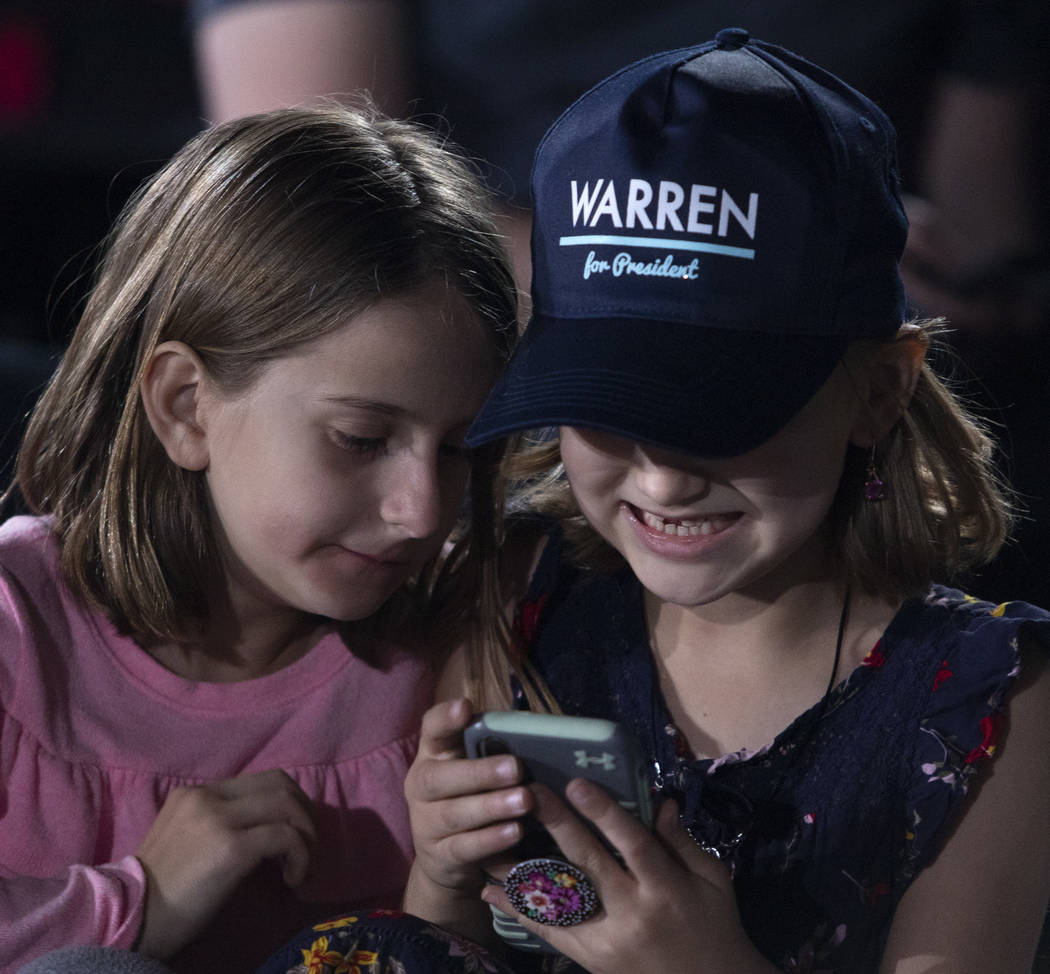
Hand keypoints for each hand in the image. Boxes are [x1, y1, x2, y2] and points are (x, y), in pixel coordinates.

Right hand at [135, 769, 315, 958]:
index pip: (260, 780)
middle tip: (310, 846)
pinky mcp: (231, 847)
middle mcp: (206, 797)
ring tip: (305, 866)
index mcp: (194, 793)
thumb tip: (268, 829)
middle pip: (280, 785)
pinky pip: (286, 838)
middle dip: (305, 814)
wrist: (129, 920)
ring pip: (287, 807)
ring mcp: (219, 819)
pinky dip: (301, 856)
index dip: (289, 802)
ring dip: (307, 836)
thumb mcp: (184, 839)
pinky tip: (293, 880)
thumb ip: (217, 822)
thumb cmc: (158, 891)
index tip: (297, 832)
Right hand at [402, 699, 532, 928]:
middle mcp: (421, 786)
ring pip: (454, 814)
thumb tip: (539, 734)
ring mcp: (425, 823)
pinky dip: (490, 840)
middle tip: (515, 768)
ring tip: (524, 801)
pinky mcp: (438, 856)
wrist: (446, 858)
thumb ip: (493, 751)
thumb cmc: (471, 797)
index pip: (431, 729)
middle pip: (439, 778)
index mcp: (433, 755)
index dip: (445, 718)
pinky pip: (464, 848)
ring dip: (491, 807)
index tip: (465, 707)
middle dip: (479, 773)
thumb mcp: (475, 770)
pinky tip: (514, 832)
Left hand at [483, 779, 775, 973]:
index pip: (632, 845)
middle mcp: (633, 914)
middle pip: (588, 864)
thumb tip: (660, 800)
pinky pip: (549, 932)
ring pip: (557, 901)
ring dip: (520, 871)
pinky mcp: (590, 960)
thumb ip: (681, 841)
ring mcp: (607, 941)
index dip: (604, 814)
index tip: (576, 783)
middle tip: (529, 793)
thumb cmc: (715, 926)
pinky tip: (491, 890)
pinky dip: (518, 911)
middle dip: (556, 825)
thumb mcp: (713, 880)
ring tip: (489, 839)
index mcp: (666, 890)